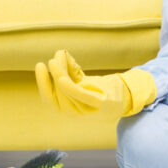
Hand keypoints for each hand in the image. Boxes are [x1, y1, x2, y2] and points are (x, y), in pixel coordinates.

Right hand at [35, 50, 155, 117]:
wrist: (128, 97)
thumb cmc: (104, 89)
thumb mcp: (84, 81)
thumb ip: (71, 72)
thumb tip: (59, 54)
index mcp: (71, 109)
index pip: (50, 100)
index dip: (42, 83)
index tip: (39, 65)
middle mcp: (77, 113)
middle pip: (57, 96)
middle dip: (51, 76)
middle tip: (51, 60)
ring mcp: (88, 110)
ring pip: (66, 93)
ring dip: (59, 74)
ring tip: (57, 58)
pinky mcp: (99, 104)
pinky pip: (79, 95)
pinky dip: (68, 86)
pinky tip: (62, 76)